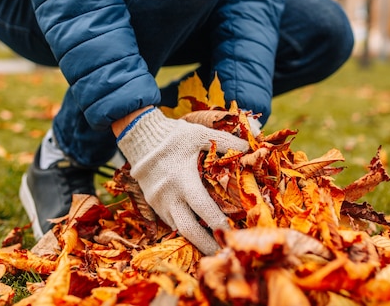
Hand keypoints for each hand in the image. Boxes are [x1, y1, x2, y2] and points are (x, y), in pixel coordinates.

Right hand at [115, 107, 248, 254]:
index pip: (203, 208)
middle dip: (206, 245)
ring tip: (212, 248)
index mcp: (183, 179)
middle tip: (222, 255)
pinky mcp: (152, 202)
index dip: (218, 223)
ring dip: (194, 239)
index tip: (232, 234)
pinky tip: (196, 231)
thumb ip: (225, 142)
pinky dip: (183, 227)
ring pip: (177, 228)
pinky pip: (169, 220)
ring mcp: (158, 201)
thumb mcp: (200, 134)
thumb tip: (249, 148)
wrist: (140, 136)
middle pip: (188, 229)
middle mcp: (169, 195)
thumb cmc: (174, 135)